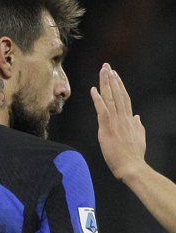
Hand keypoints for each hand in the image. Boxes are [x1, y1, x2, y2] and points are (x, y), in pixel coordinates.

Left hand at [91, 64, 147, 181]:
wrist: (131, 166)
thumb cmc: (133, 155)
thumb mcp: (139, 137)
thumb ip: (137, 126)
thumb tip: (137, 117)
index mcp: (129, 119)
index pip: (124, 98)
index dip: (119, 85)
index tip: (115, 75)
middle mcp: (123, 117)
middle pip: (118, 93)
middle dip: (112, 79)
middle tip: (107, 66)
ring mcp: (116, 122)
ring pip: (111, 98)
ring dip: (106, 83)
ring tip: (103, 71)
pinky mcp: (108, 128)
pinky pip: (102, 110)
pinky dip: (98, 100)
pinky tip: (93, 90)